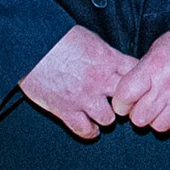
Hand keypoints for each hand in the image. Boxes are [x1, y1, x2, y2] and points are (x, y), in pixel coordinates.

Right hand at [20, 25, 137, 139]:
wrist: (30, 46)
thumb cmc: (57, 37)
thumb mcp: (90, 39)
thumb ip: (106, 54)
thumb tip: (116, 62)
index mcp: (108, 59)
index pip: (137, 73)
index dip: (139, 80)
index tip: (135, 84)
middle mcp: (100, 80)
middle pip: (128, 99)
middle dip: (126, 102)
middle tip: (122, 104)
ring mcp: (84, 97)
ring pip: (109, 119)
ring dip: (107, 117)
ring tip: (102, 113)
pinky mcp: (66, 110)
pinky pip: (85, 130)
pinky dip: (89, 131)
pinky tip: (90, 127)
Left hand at [111, 20, 169, 136]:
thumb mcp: (157, 48)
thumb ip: (141, 71)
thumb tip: (127, 92)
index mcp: (153, 68)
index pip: (124, 96)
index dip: (120, 102)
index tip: (125, 100)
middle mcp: (167, 86)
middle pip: (139, 118)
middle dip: (138, 113)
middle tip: (145, 104)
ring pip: (158, 127)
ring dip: (157, 120)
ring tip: (163, 107)